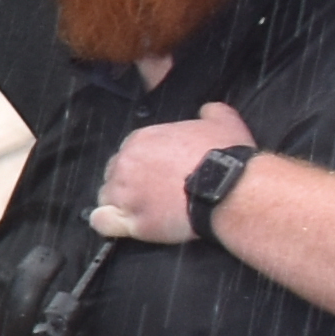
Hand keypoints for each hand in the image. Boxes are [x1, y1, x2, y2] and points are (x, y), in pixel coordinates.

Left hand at [89, 100, 253, 244]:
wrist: (232, 190)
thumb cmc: (227, 156)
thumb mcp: (224, 121)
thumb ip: (209, 112)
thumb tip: (206, 110)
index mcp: (141, 139)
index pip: (129, 150)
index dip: (142, 163)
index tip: (157, 171)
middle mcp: (126, 163)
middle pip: (115, 172)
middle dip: (129, 181)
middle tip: (152, 191)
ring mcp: (124, 193)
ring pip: (107, 196)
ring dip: (119, 202)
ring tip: (142, 210)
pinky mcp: (130, 220)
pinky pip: (102, 222)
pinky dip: (107, 223)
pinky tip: (118, 225)